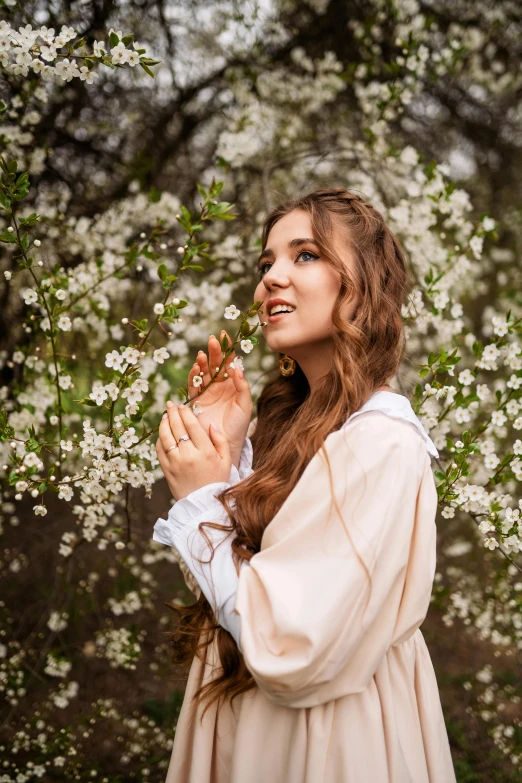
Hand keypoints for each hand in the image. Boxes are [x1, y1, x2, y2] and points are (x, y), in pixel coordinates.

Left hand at [156, 401, 231, 500]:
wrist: (203, 505)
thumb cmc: (217, 481)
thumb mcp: (226, 461)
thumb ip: (221, 440)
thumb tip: (211, 424)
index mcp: (205, 452)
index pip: (192, 426)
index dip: (186, 413)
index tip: (183, 406)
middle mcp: (188, 455)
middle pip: (177, 428)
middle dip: (173, 413)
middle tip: (170, 404)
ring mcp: (175, 463)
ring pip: (165, 437)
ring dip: (164, 424)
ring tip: (165, 416)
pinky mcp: (166, 470)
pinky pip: (160, 450)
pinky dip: (159, 439)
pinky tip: (162, 433)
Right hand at [186, 330, 252, 467]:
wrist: (224, 444)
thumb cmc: (238, 426)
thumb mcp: (245, 405)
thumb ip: (242, 386)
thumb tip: (237, 368)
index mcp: (232, 384)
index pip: (229, 363)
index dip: (227, 349)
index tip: (225, 336)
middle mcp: (218, 386)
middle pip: (215, 364)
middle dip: (214, 351)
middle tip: (213, 340)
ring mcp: (206, 392)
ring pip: (203, 372)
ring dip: (203, 362)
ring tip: (203, 354)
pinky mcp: (196, 400)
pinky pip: (193, 385)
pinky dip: (194, 375)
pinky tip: (196, 368)